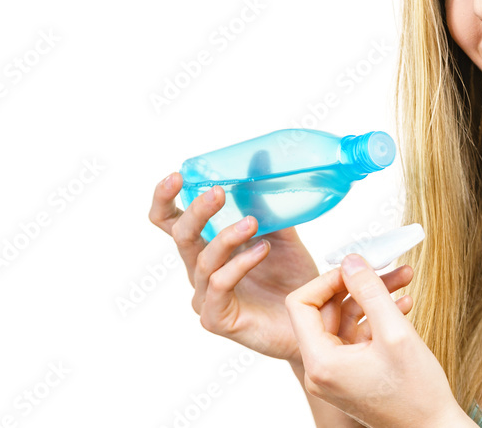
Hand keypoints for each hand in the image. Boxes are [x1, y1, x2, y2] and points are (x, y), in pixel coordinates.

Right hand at [149, 172, 414, 365]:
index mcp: (207, 248)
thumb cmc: (293, 280)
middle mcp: (200, 272)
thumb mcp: (281, 233)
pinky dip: (239, 264)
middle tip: (217, 192)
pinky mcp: (218, 319)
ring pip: (202, 261)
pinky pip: (220, 287)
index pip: (171, 221)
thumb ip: (267, 203)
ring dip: (227, 237)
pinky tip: (262, 249)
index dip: (166, 198)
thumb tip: (261, 160)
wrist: (314, 321)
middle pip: (180, 236)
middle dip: (196, 211)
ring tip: (253, 221)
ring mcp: (206, 298)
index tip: (177, 174)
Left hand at [285, 253, 463, 427]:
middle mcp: (321, 370)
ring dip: (372, 298)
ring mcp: (335, 373)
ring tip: (403, 279)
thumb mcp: (395, 332)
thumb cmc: (417, 392)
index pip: (300, 304)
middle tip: (384, 266)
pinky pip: (356, 335)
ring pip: (345, 320)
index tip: (356, 268)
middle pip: (324, 310)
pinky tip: (403, 304)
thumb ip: (370, 291)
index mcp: (320, 362)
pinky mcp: (351, 374)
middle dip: (356, 284)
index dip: (326, 280)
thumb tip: (351, 259)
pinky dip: (376, 317)